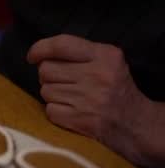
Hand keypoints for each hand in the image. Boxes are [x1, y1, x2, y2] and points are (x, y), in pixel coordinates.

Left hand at [27, 34, 152, 165]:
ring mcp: (88, 99)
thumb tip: (40, 55)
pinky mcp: (80, 119)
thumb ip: (79, 53)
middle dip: (48, 76)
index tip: (32, 56)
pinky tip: (70, 111)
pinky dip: (55, 111)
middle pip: (46, 69)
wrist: (134, 123)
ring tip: (70, 97)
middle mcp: (97, 76)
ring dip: (52, 94)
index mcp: (105, 56)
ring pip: (45, 90)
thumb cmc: (115, 88)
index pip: (61, 44)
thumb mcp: (108, 61)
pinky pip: (49, 110)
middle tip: (62, 82)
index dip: (40, 48)